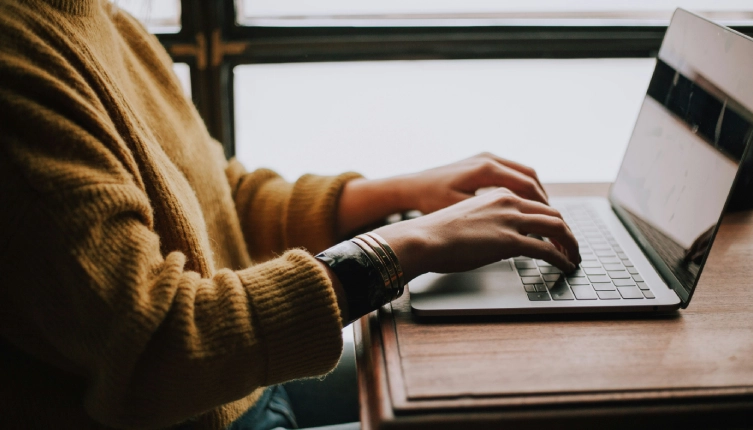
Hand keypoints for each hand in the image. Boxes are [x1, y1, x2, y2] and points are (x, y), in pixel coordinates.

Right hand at [373, 188, 579, 280]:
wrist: (423, 238)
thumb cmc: (437, 233)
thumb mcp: (468, 219)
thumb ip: (490, 223)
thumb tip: (501, 242)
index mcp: (498, 194)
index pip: (536, 204)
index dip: (552, 220)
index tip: (557, 234)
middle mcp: (508, 202)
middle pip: (552, 213)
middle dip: (567, 232)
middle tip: (572, 247)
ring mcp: (510, 220)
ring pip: (557, 227)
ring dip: (570, 244)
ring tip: (574, 258)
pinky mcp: (509, 241)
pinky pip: (547, 249)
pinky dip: (562, 258)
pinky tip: (565, 266)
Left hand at [399, 152, 547, 214]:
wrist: (411, 186)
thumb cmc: (431, 201)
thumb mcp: (461, 212)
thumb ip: (491, 218)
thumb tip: (519, 231)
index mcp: (486, 169)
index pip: (527, 186)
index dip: (543, 207)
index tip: (552, 223)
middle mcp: (489, 159)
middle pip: (530, 177)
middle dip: (544, 200)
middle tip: (554, 221)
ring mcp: (486, 158)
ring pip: (523, 173)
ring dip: (535, 193)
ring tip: (543, 214)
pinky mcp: (481, 161)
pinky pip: (512, 172)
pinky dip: (523, 187)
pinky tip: (524, 204)